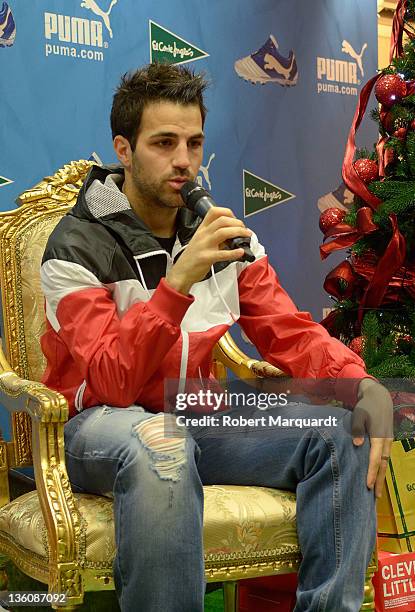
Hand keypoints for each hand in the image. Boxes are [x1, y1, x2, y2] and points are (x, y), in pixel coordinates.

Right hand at [166, 207, 251, 294]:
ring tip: (246, 236)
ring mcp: (204, 246)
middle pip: (222, 220)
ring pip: (223, 232)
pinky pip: (222, 254)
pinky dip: (234, 252)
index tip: (236, 220)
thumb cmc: (192, 258)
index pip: (214, 212)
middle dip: (237, 223)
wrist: (181, 272)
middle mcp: (203, 235)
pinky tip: (240, 252)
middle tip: (245, 229)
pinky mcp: (206, 258)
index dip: (228, 213)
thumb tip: (233, 235)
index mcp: (202, 229)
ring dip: (238, 232)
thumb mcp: (201, 242)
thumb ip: (216, 237)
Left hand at [352, 378, 392, 497]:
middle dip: (379, 480)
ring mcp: (387, 441)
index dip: (371, 473)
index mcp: (378, 437)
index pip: (374, 459)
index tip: (367, 485)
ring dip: (381, 476)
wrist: (379, 397)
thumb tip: (357, 445)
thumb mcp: (358, 414)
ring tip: (377, 492)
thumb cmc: (366, 406)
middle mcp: (385, 441)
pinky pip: (384, 457)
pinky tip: (378, 475)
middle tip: (375, 497)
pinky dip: (381, 468)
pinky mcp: (386, 440)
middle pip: (382, 465)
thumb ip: (357, 429)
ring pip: (385, 462)